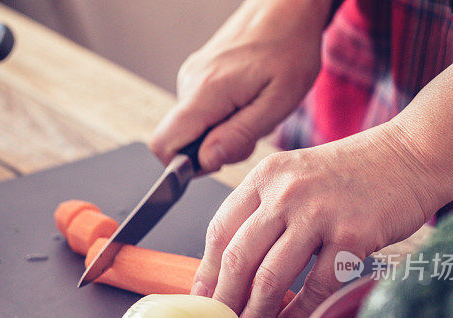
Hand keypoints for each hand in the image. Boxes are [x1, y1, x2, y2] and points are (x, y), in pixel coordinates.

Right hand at [149, 0, 330, 171]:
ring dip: (222, 133)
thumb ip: (239, 135)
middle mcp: (189, 83)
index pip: (163, 144)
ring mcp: (190, 77)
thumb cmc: (290, 49)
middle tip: (251, 132)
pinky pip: (199, 112)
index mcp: (206, 92)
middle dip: (212, 150)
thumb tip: (205, 161)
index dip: (183, 166)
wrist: (286, 7)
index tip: (218, 159)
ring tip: (254, 111)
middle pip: (179, 141)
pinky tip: (247, 100)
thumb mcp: (278, 102)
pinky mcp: (197, 75)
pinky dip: (222, 117)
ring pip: (192, 128)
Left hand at [191, 64, 452, 317]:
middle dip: (226, 300)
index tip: (202, 299)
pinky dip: (296, 314)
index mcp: (265, 177)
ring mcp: (320, 213)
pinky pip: (315, 287)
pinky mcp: (353, 235)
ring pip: (271, 277)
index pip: (220, 230)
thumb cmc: (351, 173)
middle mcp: (287, 192)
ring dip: (256, 313)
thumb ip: (263, 211)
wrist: (411, 154)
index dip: (207, 271)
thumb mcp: (295, 176)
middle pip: (239, 258)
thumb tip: (231, 268)